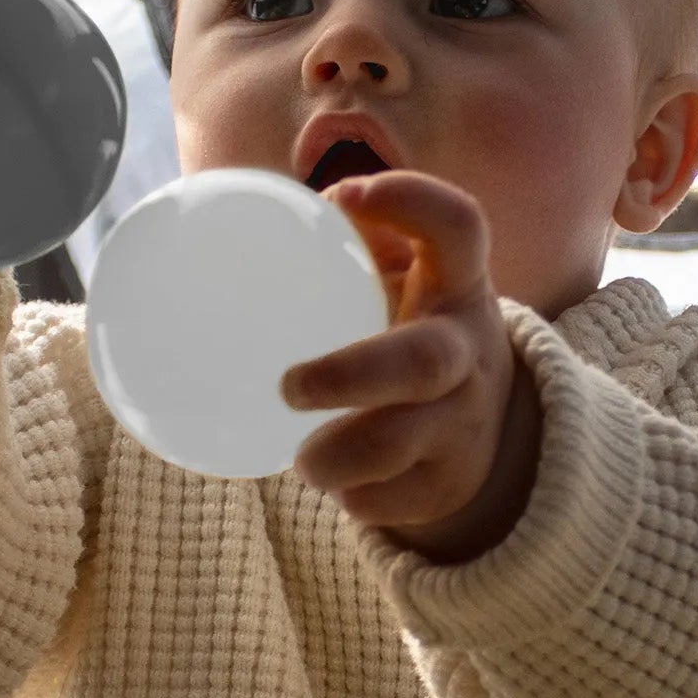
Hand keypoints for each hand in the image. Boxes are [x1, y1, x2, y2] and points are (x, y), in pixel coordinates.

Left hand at [281, 170, 536, 552]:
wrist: (480, 435)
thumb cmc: (405, 337)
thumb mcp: (396, 290)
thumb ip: (340, 256)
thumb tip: (218, 214)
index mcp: (455, 287)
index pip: (459, 228)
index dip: (412, 202)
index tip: (343, 198)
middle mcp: (467, 351)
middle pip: (424, 362)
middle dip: (352, 375)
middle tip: (289, 386)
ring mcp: (462, 422)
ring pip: (402, 442)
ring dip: (340, 454)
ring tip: (304, 462)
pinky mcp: (447, 482)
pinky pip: (396, 498)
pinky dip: (360, 497)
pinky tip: (344, 487)